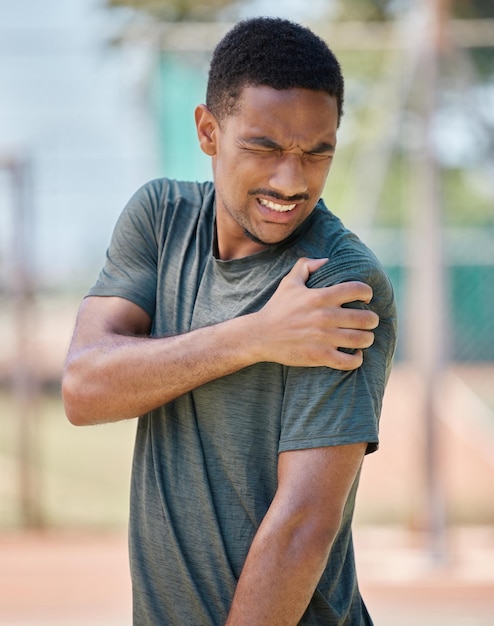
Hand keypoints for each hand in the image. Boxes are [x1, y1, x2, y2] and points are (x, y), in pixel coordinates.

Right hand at [253, 258, 377, 369]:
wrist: (260, 336)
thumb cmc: (277, 308)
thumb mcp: (289, 283)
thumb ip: (306, 266)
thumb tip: (325, 261)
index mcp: (321, 296)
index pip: (357, 289)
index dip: (367, 293)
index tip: (365, 299)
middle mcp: (325, 316)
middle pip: (366, 318)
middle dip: (372, 320)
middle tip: (369, 321)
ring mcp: (324, 338)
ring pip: (361, 340)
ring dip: (366, 339)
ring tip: (363, 338)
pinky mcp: (320, 356)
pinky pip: (349, 361)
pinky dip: (356, 359)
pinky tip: (354, 355)